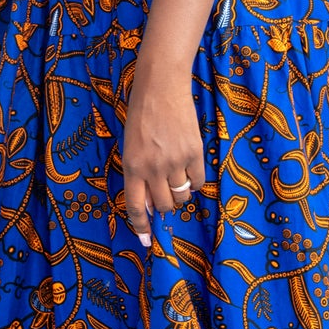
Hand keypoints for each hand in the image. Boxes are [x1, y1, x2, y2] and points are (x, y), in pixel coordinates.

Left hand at [121, 63, 204, 247]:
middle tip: (166, 193)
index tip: (146, 241)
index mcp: (132, 166)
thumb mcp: (130, 146)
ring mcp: (175, 161)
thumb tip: (151, 202)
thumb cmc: (141, 113)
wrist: (162, 87)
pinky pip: (198, 181)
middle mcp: (152, 168)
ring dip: (180, 193)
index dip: (141, 227)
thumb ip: (138, 173)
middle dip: (165, 205)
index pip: (136, 206)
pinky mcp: (194, 153)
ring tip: (177, 176)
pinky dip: (195, 182)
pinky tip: (190, 169)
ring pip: (182, 196)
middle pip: (163, 206)